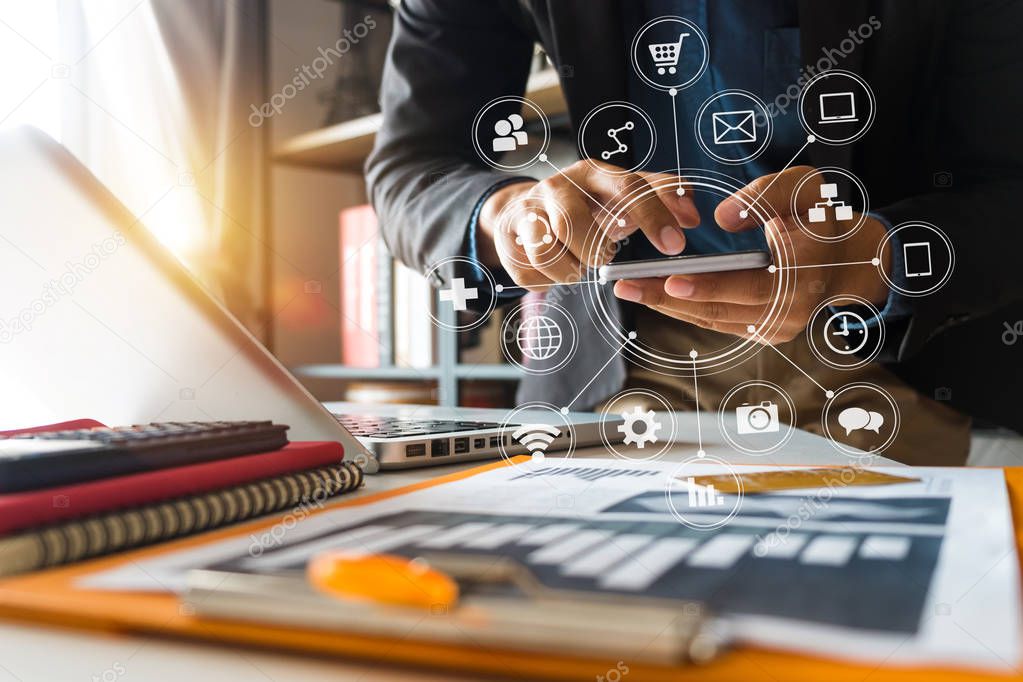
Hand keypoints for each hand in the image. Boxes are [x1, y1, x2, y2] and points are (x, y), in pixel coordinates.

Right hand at [476, 160, 699, 288]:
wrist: (526, 209)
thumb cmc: (590, 205)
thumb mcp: (625, 194)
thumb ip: (662, 195)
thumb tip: (693, 213)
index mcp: (595, 173)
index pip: (628, 188)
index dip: (654, 217)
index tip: (675, 247)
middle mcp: (559, 186)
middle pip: (574, 224)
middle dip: (593, 251)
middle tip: (602, 256)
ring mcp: (528, 211)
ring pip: (546, 252)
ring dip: (569, 269)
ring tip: (578, 264)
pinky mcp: (508, 239)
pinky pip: (529, 273)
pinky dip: (547, 281)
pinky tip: (554, 270)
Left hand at [612, 166, 891, 342]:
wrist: (852, 261)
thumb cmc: (822, 217)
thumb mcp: (805, 188)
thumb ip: (766, 195)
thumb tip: (724, 218)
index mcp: (806, 268)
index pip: (752, 284)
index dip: (710, 286)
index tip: (672, 282)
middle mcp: (793, 306)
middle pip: (723, 308)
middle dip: (670, 298)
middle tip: (626, 285)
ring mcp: (780, 325)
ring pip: (716, 319)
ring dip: (670, 307)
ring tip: (630, 288)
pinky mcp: (767, 331)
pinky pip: (720, 322)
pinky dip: (686, 309)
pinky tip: (655, 295)